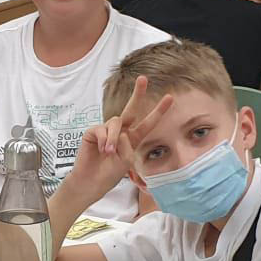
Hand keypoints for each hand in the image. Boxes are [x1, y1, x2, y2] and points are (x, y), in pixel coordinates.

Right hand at [73, 76, 171, 197]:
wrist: (91, 182)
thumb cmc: (109, 174)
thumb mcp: (125, 162)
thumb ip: (127, 146)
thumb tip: (120, 133)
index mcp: (132, 139)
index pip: (148, 123)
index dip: (158, 111)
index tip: (170, 98)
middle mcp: (121, 131)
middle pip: (131, 109)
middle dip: (138, 93)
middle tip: (143, 79)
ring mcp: (106, 130)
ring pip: (116, 122)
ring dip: (114, 138)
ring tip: (109, 152)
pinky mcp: (93, 132)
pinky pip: (102, 129)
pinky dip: (104, 140)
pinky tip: (102, 150)